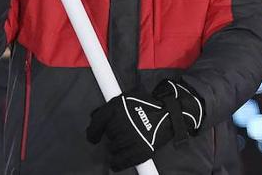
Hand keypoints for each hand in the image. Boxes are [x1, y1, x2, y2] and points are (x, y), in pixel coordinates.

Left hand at [86, 78, 203, 169]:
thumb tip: (94, 117)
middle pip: (108, 135)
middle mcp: (121, 122)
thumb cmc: (146, 105)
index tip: (93, 137)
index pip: (97, 122)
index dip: (93, 132)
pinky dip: (116, 164)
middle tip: (122, 132)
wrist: (168, 114)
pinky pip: (120, 162)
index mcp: (117, 107)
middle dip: (113, 135)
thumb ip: (109, 108)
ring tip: (127, 141)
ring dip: (117, 147)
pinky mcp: (139, 150)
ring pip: (113, 148)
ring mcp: (130, 137)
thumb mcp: (125, 99)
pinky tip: (116, 163)